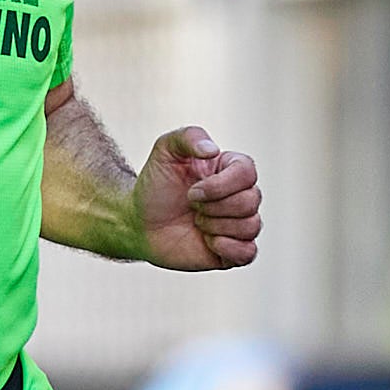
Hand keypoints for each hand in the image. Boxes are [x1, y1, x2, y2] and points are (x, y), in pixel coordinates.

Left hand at [137, 126, 261, 272]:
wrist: (138, 222)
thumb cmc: (155, 186)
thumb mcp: (165, 151)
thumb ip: (188, 137)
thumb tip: (212, 150)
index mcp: (231, 171)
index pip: (248, 173)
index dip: (219, 186)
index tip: (191, 192)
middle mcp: (241, 196)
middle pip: (250, 201)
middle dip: (213, 207)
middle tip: (191, 208)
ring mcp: (239, 224)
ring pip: (251, 226)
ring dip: (214, 226)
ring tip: (196, 223)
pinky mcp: (232, 251)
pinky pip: (248, 253)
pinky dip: (228, 248)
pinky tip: (207, 242)